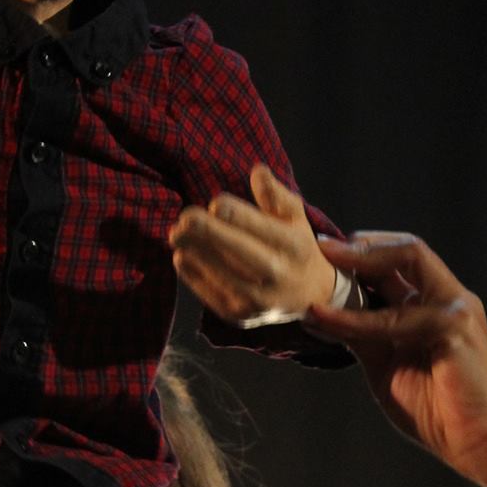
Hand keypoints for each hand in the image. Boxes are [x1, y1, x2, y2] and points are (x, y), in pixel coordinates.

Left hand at [170, 165, 334, 323]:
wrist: (309, 295)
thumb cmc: (295, 246)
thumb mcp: (294, 217)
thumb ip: (275, 194)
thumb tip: (257, 170)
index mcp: (295, 247)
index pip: (264, 230)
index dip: (238, 216)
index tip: (215, 203)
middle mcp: (278, 276)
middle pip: (240, 253)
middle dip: (210, 233)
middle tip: (186, 218)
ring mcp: (257, 300)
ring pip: (220, 274)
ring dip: (194, 251)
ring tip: (176, 234)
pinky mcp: (238, 315)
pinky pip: (208, 292)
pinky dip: (191, 273)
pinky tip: (183, 255)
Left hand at [307, 233, 486, 486]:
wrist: (480, 445)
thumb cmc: (437, 411)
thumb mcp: (385, 365)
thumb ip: (360, 336)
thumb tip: (317, 311)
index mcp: (436, 305)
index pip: (401, 261)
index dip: (362, 253)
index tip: (321, 254)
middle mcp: (450, 299)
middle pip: (408, 250)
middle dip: (361, 245)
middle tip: (319, 249)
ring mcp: (456, 310)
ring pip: (403, 268)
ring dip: (356, 266)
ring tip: (319, 266)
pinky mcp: (456, 330)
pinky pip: (395, 317)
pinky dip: (354, 317)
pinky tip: (323, 318)